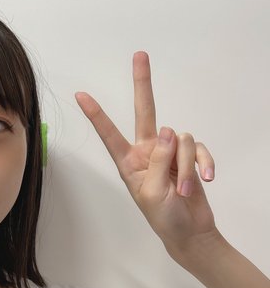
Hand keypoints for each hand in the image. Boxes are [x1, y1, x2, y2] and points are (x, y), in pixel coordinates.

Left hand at [74, 51, 217, 256]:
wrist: (190, 231)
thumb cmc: (164, 218)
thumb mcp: (152, 193)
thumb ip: (158, 161)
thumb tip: (169, 131)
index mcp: (128, 162)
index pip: (109, 134)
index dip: (96, 114)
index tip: (80, 95)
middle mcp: (147, 151)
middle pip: (145, 111)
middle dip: (143, 83)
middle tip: (139, 55)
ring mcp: (169, 151)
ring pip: (180, 139)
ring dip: (185, 167)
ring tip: (182, 190)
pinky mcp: (190, 155)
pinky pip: (199, 148)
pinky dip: (203, 164)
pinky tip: (206, 180)